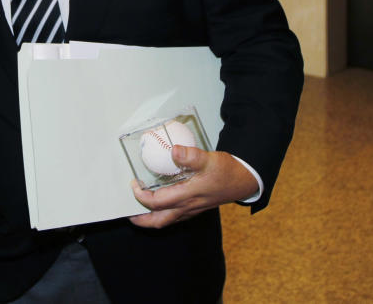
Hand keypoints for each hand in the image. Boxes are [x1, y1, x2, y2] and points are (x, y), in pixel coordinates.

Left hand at [129, 145, 258, 228]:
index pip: (156, 202)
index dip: (141, 195)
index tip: (133, 183)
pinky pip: (174, 216)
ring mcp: (191, 209)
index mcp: (187, 196)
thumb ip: (191, 156)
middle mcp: (187, 206)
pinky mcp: (195, 208)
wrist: (244, 181)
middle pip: (158, 221)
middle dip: (140, 220)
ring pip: (166, 221)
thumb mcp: (210, 160)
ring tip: (139, 209)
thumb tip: (173, 151)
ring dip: (150, 218)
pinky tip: (158, 202)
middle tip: (128, 212)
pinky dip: (162, 213)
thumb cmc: (226, 171)